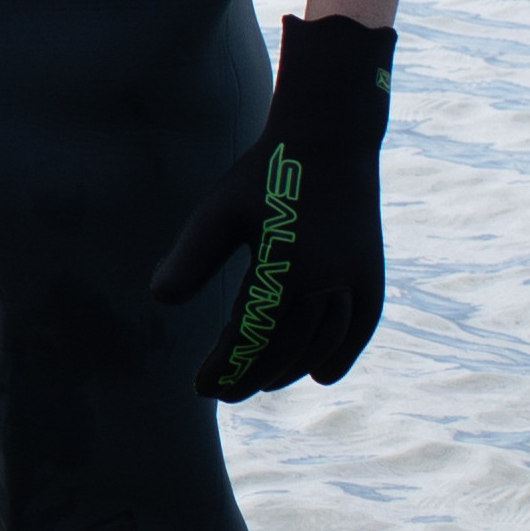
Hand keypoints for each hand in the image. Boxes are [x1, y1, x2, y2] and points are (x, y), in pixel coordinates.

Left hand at [156, 13, 391, 394]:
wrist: (328, 138)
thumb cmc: (264, 174)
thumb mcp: (218, 212)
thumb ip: (192, 258)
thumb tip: (159, 299)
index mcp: (285, 269)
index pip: (251, 338)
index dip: (226, 367)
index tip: (204, 386)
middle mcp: (326, 280)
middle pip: (286, 349)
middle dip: (252, 375)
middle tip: (224, 392)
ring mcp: (353, 277)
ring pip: (324, 342)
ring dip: (292, 370)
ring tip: (263, 382)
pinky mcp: (370, 270)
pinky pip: (361, 325)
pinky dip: (344, 353)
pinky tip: (322, 375)